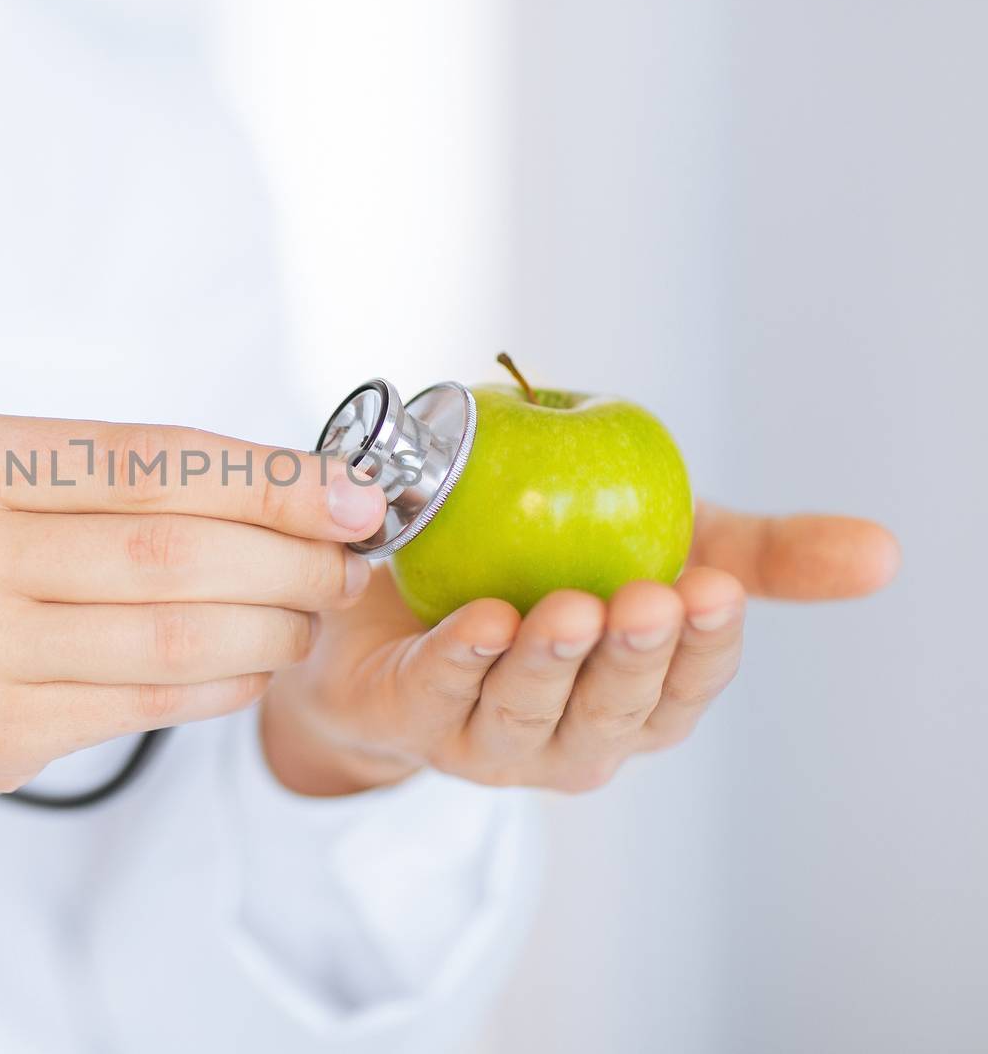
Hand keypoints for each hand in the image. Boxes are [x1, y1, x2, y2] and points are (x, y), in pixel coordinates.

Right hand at [0, 416, 385, 852]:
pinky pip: (144, 703)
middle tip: (344, 561)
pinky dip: (223, 683)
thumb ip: (93, 478)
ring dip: (271, 627)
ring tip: (308, 616)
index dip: (268, 478)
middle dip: (289, 557)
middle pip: (174, 549)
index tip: (348, 493)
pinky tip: (252, 666)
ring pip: (172, 635)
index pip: (149, 459)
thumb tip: (272, 487)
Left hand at [261, 501, 899, 795]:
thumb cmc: (553, 570)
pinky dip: (461, 660)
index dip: (704, 645)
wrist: (401, 589)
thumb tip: (884, 553)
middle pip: (615, 714)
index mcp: (643, 702)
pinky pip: (440, 693)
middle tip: (651, 599)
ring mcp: (491, 742)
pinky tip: (482, 620)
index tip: (717, 589)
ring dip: (550, 665)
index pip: (689, 687)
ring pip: (528, 714)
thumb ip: (761, 555)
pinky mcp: (413, 719)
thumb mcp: (665, 544)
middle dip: (635, 661)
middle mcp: (575, 736)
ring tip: (569, 609)